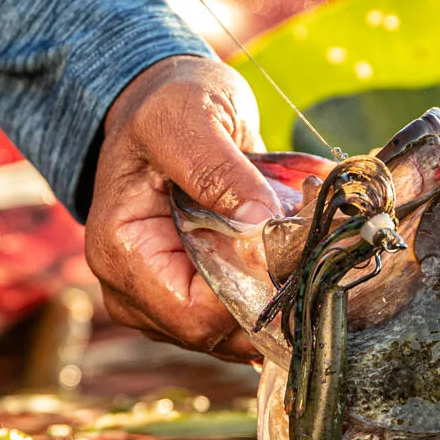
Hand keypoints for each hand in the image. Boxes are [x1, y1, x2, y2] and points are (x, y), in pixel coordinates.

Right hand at [86, 56, 277, 357]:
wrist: (165, 106)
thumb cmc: (168, 104)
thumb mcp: (186, 117)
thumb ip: (215, 166)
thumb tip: (258, 219)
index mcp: (123, 253)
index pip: (197, 316)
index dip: (253, 294)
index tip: (295, 252)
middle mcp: (135, 292)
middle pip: (219, 334)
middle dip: (273, 299)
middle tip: (316, 251)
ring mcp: (163, 301)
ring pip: (236, 334)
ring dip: (281, 298)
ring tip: (307, 248)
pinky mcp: (193, 297)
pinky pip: (242, 318)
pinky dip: (275, 294)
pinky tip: (295, 259)